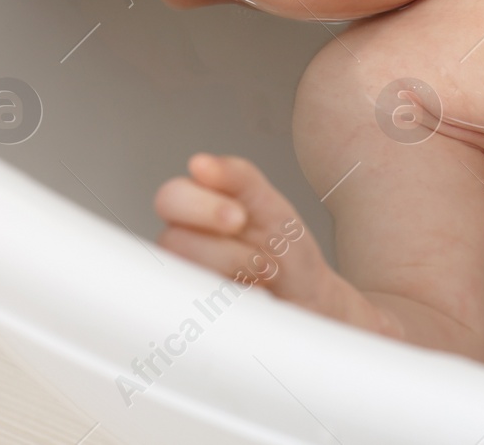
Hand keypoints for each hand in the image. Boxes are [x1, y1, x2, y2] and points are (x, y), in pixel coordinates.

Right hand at [154, 153, 389, 331]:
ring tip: (262, 279)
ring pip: (183, 274)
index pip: (170, 197)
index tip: (237, 217)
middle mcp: (184, 250)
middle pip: (169, 237)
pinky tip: (250, 302)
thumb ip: (239, 179)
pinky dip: (230, 305)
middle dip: (220, 247)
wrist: (314, 309)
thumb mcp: (273, 211)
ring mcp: (185, 287)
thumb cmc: (289, 261)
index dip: (199, 205)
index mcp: (198, 217)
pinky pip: (191, 311)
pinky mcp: (191, 321)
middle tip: (255, 255)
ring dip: (233, 275)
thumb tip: (200, 163)